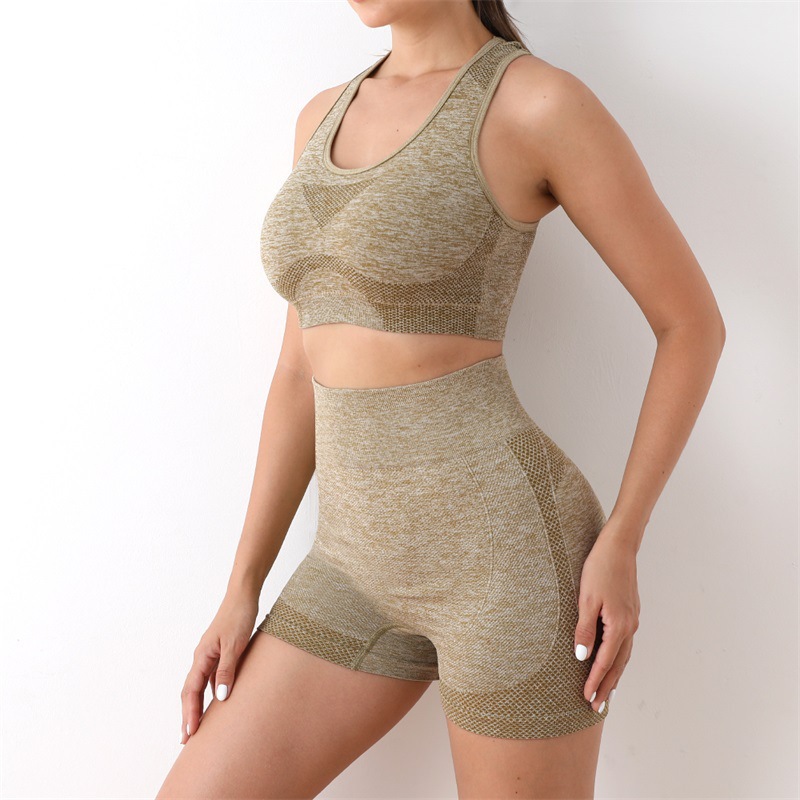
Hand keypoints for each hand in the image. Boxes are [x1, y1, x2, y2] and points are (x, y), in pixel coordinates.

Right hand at [180, 591, 258, 744]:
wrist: (243, 597)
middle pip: (190, 691)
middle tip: (186, 739)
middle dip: (188, 714)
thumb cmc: (239, 617)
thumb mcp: (236, 645)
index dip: (190, 713)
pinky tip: (217, 703)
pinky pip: (211, 678)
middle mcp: (202, 657)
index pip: (192, 690)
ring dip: (197, 706)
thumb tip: (219, 697)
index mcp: (202, 656)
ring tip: (198, 726)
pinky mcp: (220, 653)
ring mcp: (210, 655)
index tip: (190, 733)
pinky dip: (210, 693)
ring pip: (199, 685)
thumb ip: (227, 670)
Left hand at [573, 526, 639, 712]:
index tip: (587, 699)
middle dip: (608, 686)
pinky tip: (612, 661)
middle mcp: (630, 626)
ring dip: (614, 675)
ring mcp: (632, 619)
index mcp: (619, 625)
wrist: (619, 547)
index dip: (595, 682)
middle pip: (619, 664)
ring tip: (606, 693)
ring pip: (624, 655)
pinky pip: (625, 643)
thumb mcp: (586, 599)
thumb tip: (582, 657)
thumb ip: (585, 629)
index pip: (605, 662)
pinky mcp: (630, 612)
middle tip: (597, 707)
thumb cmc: (599, 569)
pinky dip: (618, 658)